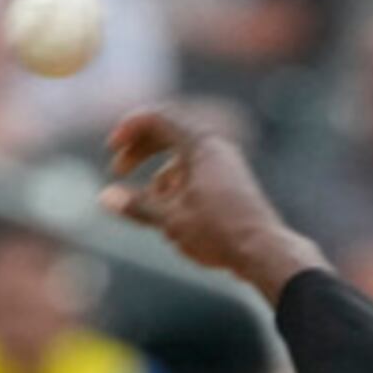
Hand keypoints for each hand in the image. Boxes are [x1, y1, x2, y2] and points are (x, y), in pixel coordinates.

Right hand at [103, 107, 325, 295]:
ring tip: (147, 205)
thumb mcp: (171, 220)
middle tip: (118, 171)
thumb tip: (104, 198)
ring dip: (158, 175)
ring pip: (183, 159)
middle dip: (140, 151)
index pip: (158, 118)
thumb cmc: (220, 233)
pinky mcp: (233, 186)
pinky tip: (172, 216)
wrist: (267, 254)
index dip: (130, 128)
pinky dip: (178, 186)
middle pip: (169, 135)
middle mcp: (216, 148)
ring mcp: (227, 166)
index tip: (112, 147)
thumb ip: (137, 206)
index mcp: (200, 145)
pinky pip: (198, 175)